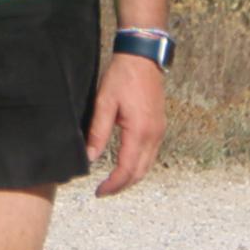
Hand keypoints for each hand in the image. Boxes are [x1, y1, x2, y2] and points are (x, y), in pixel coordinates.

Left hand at [86, 51, 167, 197]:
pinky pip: (151, 154)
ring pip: (147, 165)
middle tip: (103, 191)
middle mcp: (154, 135)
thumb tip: (90, 157)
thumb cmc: (122, 77)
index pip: (127, 169)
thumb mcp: (104, 103)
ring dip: (131, 177)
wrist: (143, 57)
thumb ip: (97, 132)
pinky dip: (138, 165)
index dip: (113, 185)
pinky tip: (125, 164)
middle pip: (140, 172)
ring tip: (112, 181)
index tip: (98, 192)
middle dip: (122, 186)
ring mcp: (159, 131)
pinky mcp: (159, 126)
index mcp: (139, 131)